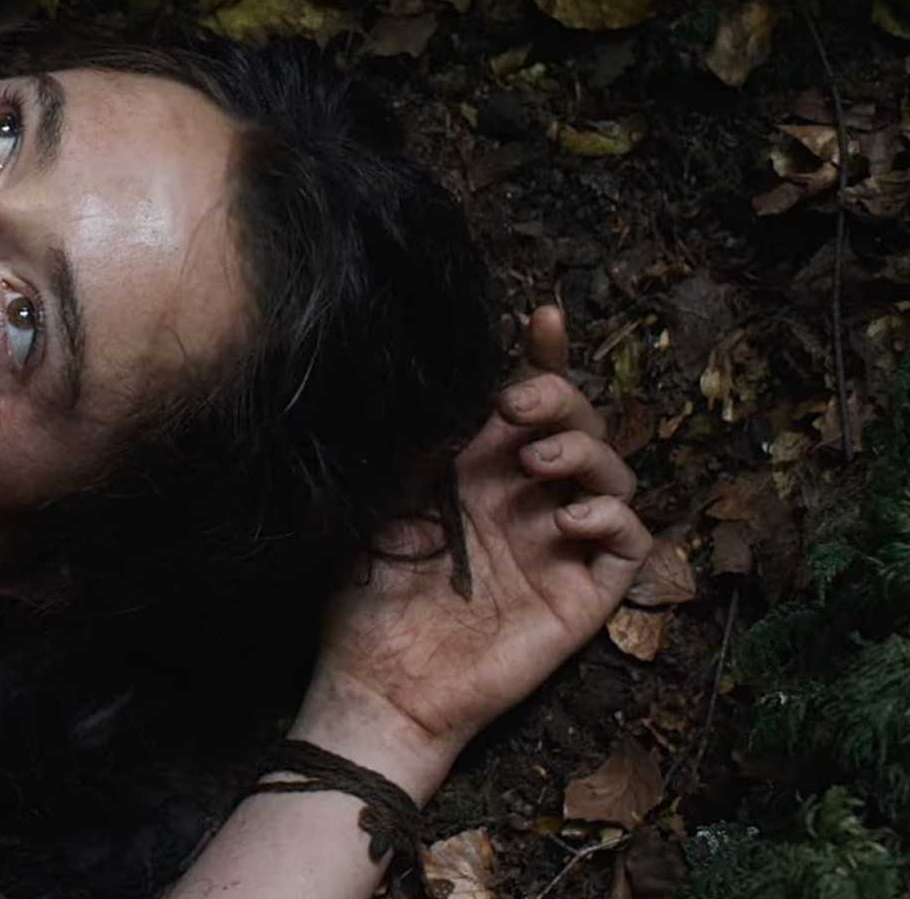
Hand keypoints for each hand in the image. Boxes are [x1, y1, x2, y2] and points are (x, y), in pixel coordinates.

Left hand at [291, 307, 653, 801]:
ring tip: (537, 460)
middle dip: (559, 397)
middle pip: (577, 425)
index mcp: (478, 469)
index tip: (539, 318)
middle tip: (518, 405)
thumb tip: (447, 377)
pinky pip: (628, 543)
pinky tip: (569, 518)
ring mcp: (559, 543)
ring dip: (585, 451)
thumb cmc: (368, 594)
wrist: (378, 679)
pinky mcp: (584, 593)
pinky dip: (613, 519)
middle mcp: (526, 498)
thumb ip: (421, 443)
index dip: (543, 356)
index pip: (526, 401)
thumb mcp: (382, 500)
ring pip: (612, 475)